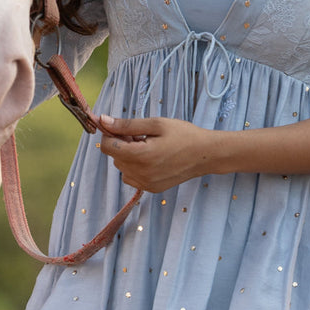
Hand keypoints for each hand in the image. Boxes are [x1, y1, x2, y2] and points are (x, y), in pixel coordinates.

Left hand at [98, 115, 216, 192]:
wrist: (205, 154)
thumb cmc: (183, 135)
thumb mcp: (156, 124)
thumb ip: (128, 125)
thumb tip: (103, 121)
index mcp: (141, 156)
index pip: (107, 147)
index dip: (109, 134)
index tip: (120, 127)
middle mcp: (141, 174)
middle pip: (114, 157)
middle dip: (121, 144)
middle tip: (139, 134)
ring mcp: (146, 184)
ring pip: (122, 168)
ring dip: (127, 155)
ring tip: (146, 145)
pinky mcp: (151, 189)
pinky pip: (131, 177)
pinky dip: (134, 167)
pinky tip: (150, 158)